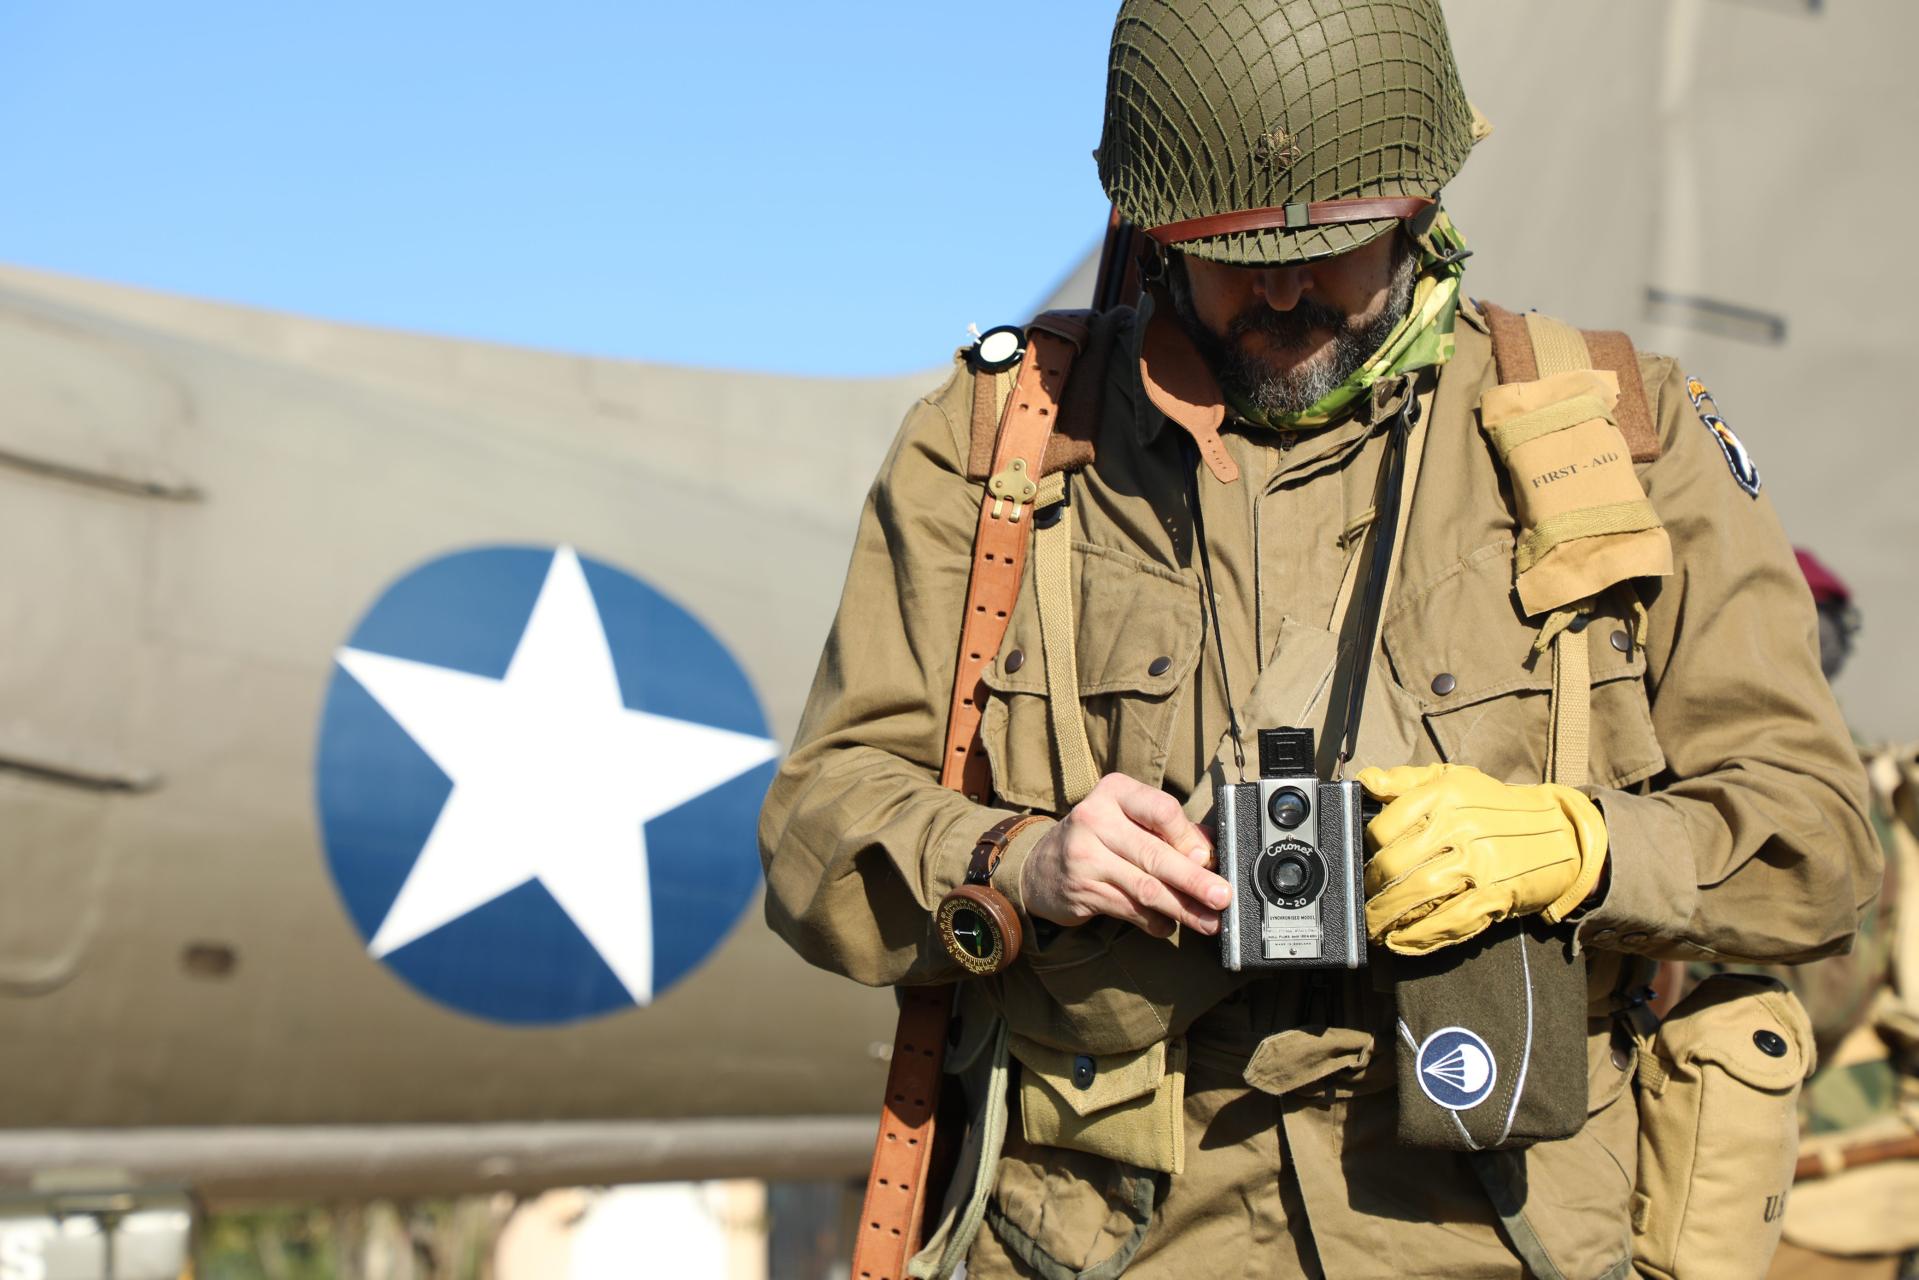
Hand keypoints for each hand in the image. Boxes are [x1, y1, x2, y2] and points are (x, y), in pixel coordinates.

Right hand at [1019, 773, 1227, 937]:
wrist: (1039, 866)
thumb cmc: (1097, 838)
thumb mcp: (1128, 820)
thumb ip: (1170, 830)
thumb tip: (1212, 851)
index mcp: (1115, 792)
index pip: (1161, 809)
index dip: (1187, 837)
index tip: (1207, 858)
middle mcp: (1095, 819)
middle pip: (1155, 854)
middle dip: (1194, 880)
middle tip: (1222, 897)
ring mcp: (1084, 856)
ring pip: (1145, 887)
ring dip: (1182, 908)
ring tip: (1208, 922)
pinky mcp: (1082, 890)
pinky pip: (1130, 909)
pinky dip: (1155, 921)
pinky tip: (1169, 925)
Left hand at [1358, 763, 1608, 955]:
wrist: (1562, 833)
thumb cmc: (1497, 808)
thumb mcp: (1454, 779)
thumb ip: (1405, 780)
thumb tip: (1367, 780)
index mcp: (1444, 796)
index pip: (1386, 826)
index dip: (1368, 848)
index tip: (1365, 860)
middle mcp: (1460, 827)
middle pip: (1396, 865)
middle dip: (1371, 889)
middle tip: (1363, 899)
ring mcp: (1478, 863)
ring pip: (1417, 894)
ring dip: (1387, 917)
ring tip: (1373, 927)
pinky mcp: (1495, 894)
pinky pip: (1449, 920)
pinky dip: (1420, 936)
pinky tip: (1400, 941)